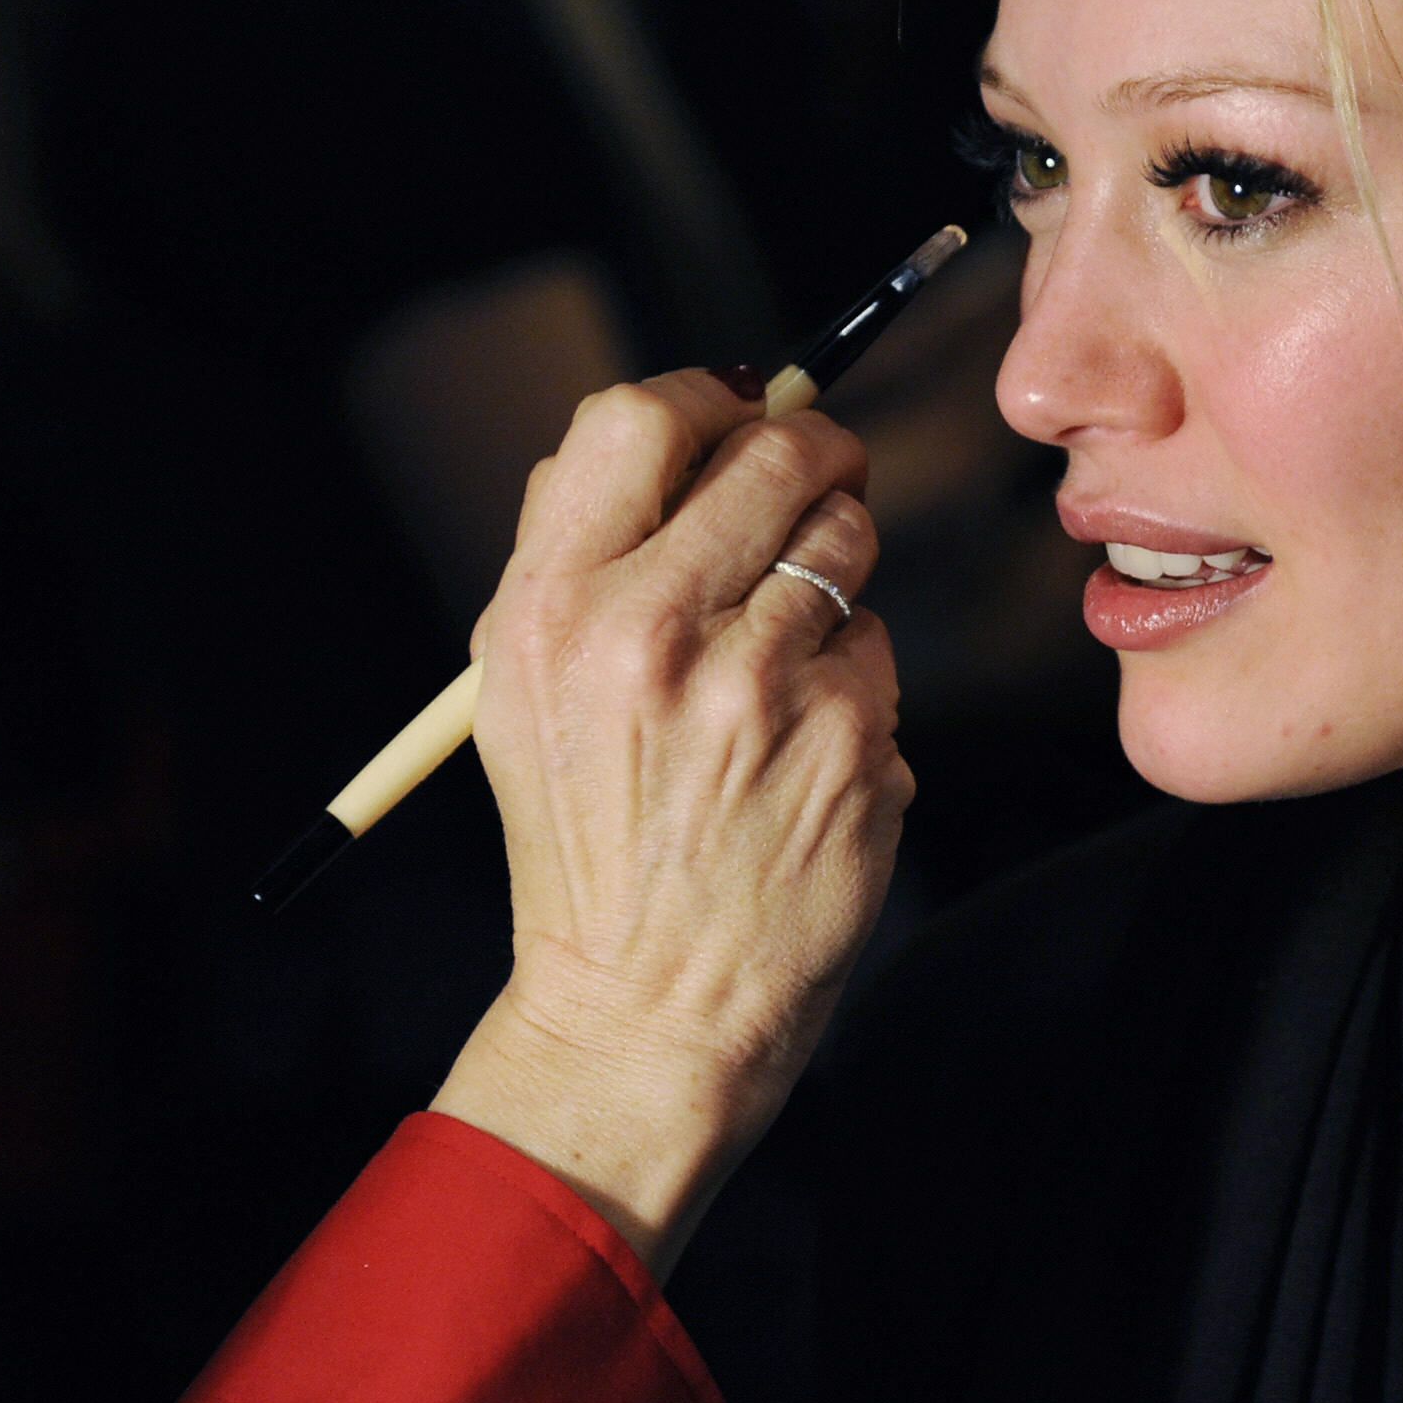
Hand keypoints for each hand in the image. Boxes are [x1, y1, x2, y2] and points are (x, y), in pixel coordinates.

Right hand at [432, 371, 913, 1273]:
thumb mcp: (523, 687)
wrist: (646, 1008)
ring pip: (848, 540)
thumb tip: (682, 418)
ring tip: (786, 644)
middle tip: (819, 475)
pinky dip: (853, 675)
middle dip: (814, 450)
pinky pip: (878, 644)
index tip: (738, 409)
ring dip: (835, 569)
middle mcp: (649, 635)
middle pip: (777, 451)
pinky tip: (804, 741)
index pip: (639, 416)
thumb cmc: (589, 831)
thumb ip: (580, 547)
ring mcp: (759, 689)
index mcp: (550, 608)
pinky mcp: (850, 741)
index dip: (707, 394)